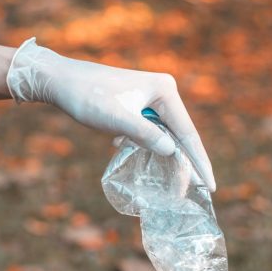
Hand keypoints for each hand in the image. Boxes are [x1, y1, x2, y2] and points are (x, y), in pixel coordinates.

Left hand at [6, 38, 215, 190]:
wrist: (61, 80)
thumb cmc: (87, 98)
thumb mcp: (117, 120)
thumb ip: (145, 136)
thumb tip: (172, 151)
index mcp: (164, 90)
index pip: (187, 133)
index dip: (199, 161)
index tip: (210, 186)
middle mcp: (162, 91)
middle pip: (180, 134)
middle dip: (186, 161)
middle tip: (201, 189)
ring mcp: (149, 96)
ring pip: (164, 133)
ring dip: (165, 155)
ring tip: (176, 181)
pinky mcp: (136, 103)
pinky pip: (148, 129)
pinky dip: (145, 145)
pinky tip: (125, 148)